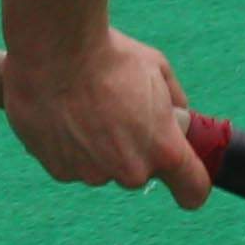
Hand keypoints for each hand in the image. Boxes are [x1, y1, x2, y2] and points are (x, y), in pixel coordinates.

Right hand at [4, 24, 211, 208]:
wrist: (52, 54)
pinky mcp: (61, 171)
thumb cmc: (109, 57)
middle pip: (140, 171)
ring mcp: (93, 174)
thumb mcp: (158, 69)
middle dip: (135, 148)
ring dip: (100, 146)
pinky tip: (63, 115)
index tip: (186, 179)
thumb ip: (174, 102)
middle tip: (119, 111)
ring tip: (85, 107)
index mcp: (164, 150)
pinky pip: (74, 163)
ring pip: (104, 166)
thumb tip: (177, 116)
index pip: (192, 190)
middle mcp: (131, 171)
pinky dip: (71, 145)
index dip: (192, 185)